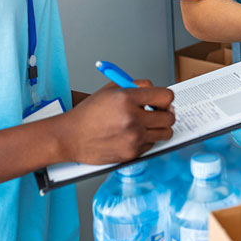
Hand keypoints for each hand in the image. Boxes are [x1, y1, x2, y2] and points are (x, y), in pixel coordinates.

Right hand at [53, 84, 174, 164]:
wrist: (71, 136)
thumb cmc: (89, 113)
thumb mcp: (111, 89)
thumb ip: (136, 86)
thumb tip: (156, 91)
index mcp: (127, 98)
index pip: (166, 96)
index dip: (166, 98)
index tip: (163, 100)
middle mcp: (132, 118)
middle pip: (169, 117)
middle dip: (166, 113)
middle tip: (159, 112)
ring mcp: (133, 138)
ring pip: (165, 133)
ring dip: (160, 128)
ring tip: (149, 124)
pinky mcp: (131, 154)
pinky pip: (152, 145)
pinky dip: (147, 139)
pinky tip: (133, 134)